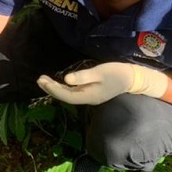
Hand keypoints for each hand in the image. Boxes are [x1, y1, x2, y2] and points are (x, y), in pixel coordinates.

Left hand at [37, 62, 167, 105]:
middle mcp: (87, 99)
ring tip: (43, 80)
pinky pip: (72, 92)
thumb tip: (66, 79)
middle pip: (65, 97)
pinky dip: (62, 88)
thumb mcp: (100, 72)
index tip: (43, 81)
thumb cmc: (116, 73)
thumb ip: (83, 76)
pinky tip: (57, 83)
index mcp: (89, 96)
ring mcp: (88, 97)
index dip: (53, 89)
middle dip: (51, 89)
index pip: (66, 95)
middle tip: (39, 79)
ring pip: (68, 95)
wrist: (132, 78)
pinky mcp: (90, 93)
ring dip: (55, 88)